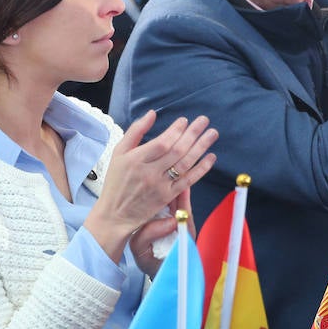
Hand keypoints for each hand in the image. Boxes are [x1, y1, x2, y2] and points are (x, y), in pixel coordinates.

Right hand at [84, 111, 217, 261]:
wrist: (115, 214)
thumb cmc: (116, 181)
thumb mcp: (118, 153)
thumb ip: (135, 131)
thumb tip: (152, 113)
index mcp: (136, 160)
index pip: (161, 143)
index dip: (176, 130)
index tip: (185, 121)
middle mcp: (149, 173)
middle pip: (177, 151)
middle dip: (193, 134)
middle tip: (204, 120)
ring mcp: (160, 186)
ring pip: (185, 164)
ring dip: (201, 147)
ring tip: (212, 133)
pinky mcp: (167, 197)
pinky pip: (188, 181)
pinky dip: (201, 168)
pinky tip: (211, 157)